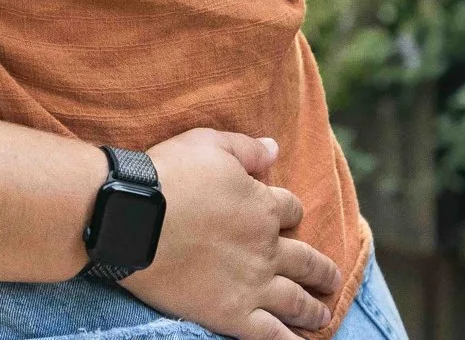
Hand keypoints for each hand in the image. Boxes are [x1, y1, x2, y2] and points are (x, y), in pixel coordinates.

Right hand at [120, 130, 341, 338]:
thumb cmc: (168, 176)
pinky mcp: (232, 313)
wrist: (133, 218)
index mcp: (262, 207)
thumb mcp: (208, 144)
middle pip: (306, 261)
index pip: (291, 211)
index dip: (291, 214)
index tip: (289, 219)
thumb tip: (275, 148)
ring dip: (314, 309)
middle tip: (331, 280)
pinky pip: (271, 334)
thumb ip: (246, 148)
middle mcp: (266, 249)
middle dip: (322, 272)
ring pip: (296, 300)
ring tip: (324, 315)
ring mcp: (253, 284)